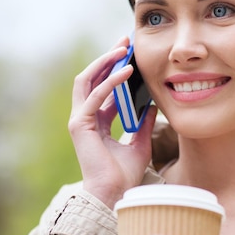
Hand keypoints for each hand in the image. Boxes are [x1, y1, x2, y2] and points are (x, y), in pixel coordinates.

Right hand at [68, 37, 156, 207]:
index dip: (116, 68)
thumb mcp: (141, 143)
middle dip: (107, 57)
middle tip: (125, 41)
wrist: (115, 193)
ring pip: (87, 81)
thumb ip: (145, 123)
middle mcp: (85, 117)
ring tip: (123, 49)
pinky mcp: (80, 125)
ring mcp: (80, 120)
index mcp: (97, 121)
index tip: (131, 53)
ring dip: (104, 62)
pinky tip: (126, 72)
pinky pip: (94, 96)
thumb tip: (154, 105)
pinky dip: (109, 82)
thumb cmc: (125, 174)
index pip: (104, 87)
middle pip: (92, 78)